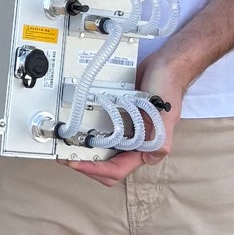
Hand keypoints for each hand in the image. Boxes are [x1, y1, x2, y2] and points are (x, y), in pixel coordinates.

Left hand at [69, 46, 191, 184]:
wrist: (164, 65)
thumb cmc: (168, 87)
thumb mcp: (167, 114)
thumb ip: (161, 138)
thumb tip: (152, 157)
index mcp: (145, 148)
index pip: (118, 169)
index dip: (96, 169)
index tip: (77, 163)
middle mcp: (134, 143)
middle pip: (105, 165)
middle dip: (85, 164)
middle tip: (65, 156)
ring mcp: (124, 131)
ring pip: (100, 149)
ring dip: (83, 150)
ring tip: (65, 145)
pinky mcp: (117, 117)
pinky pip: (99, 130)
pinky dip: (86, 132)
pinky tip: (75, 127)